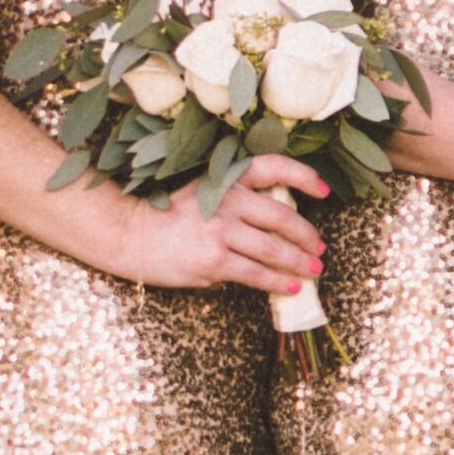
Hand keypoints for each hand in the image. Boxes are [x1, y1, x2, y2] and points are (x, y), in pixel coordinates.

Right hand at [107, 151, 329, 297]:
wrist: (129, 233)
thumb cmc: (166, 216)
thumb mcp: (200, 193)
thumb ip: (234, 203)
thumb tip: (268, 228)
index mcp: (226, 179)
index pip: (272, 167)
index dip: (303, 176)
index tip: (324, 190)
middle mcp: (227, 201)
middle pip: (282, 217)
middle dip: (307, 235)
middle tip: (319, 248)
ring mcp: (221, 231)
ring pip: (274, 249)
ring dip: (299, 262)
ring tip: (313, 270)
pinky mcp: (214, 260)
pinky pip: (256, 274)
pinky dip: (278, 282)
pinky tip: (290, 287)